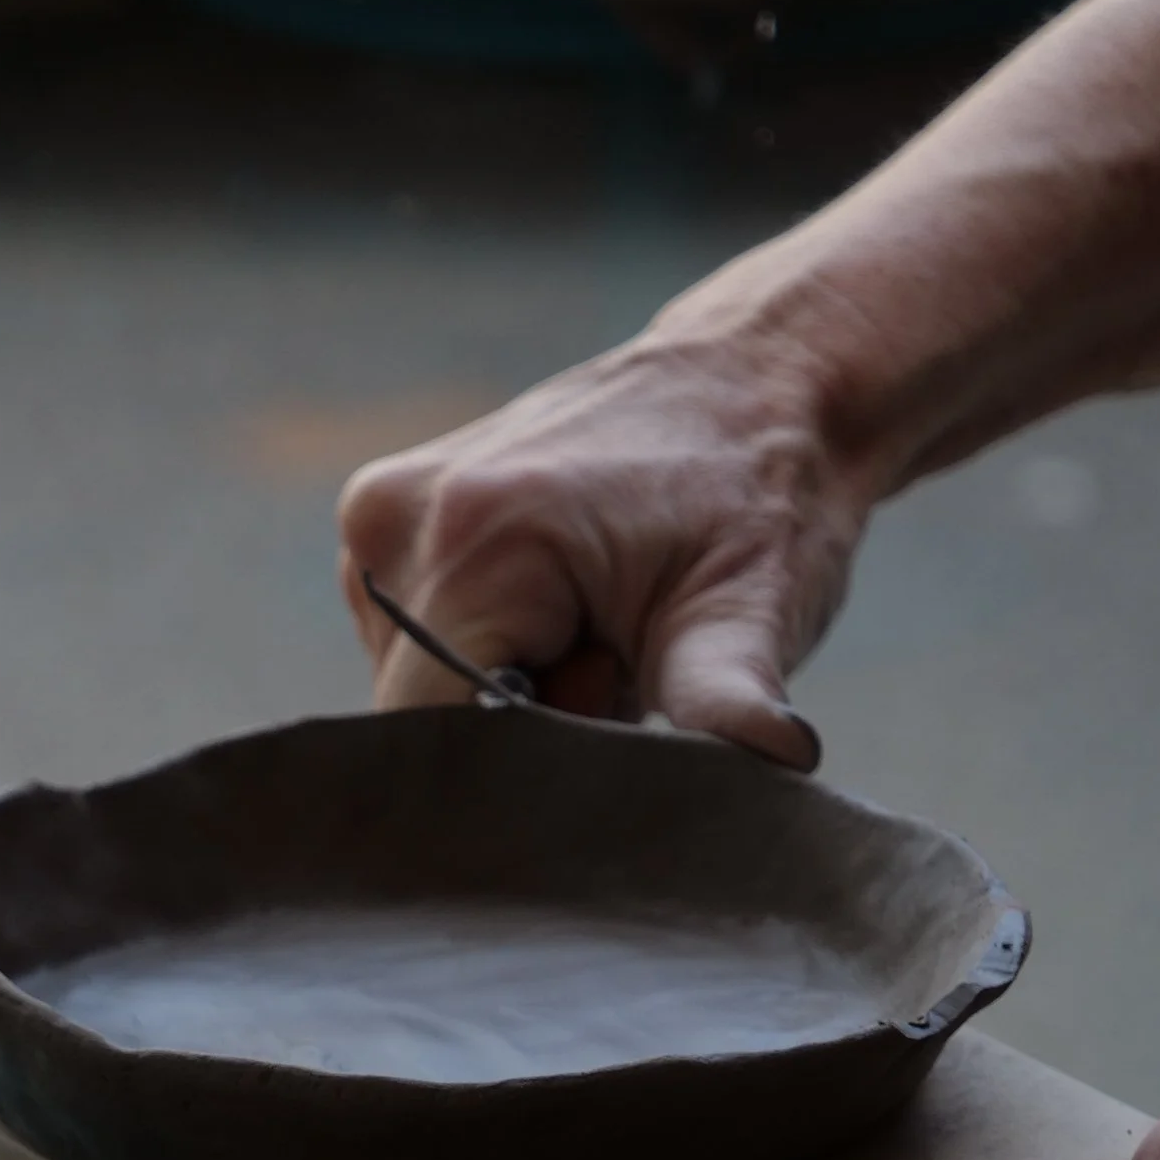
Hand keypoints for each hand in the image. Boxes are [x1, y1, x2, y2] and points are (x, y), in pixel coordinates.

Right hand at [335, 313, 868, 762]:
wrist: (756, 379)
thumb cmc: (762, 493)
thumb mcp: (753, 610)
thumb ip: (727, 705)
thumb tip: (777, 762)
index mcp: (478, 539)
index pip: (433, 737)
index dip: (508, 781)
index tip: (599, 735)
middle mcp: (401, 520)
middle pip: (422, 719)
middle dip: (518, 727)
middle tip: (619, 666)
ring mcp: (381, 518)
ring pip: (419, 688)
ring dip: (503, 695)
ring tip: (596, 632)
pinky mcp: (384, 523)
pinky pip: (416, 644)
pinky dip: (488, 653)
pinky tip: (559, 611)